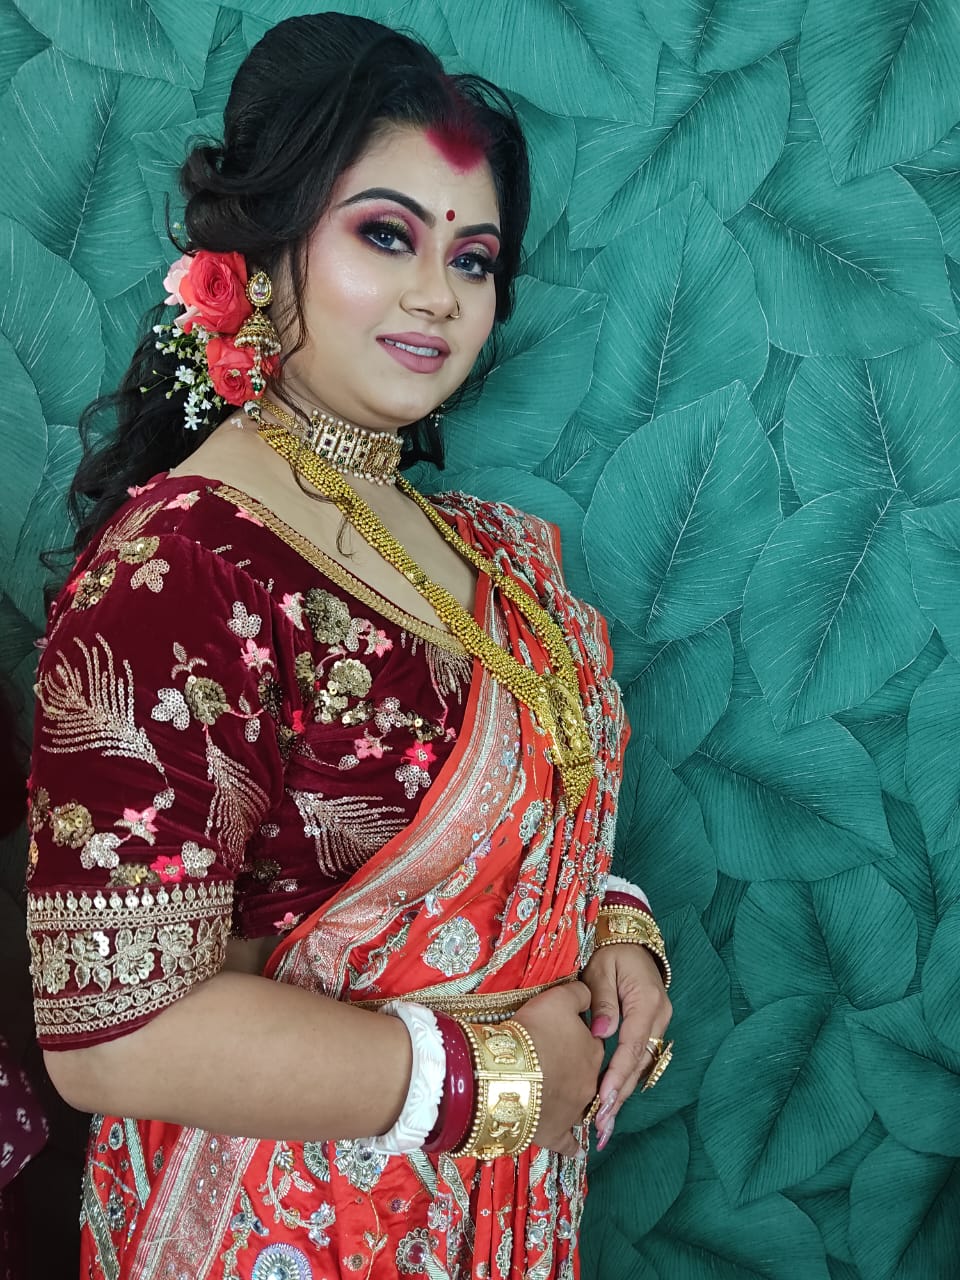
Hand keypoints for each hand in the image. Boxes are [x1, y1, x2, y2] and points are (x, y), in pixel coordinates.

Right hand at [512, 981, 604, 1156]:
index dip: (578, 1037)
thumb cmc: (534, 1032)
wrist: (509, 1072)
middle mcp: (590, 1083)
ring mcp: (574, 1111)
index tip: (562, 1035)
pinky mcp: (556, 1133)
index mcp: (593, 1051)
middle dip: (576, 1070)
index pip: (594, 1042)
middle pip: (588, 1074)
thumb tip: (590, 995)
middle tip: (555, 1063)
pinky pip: (569, 1144)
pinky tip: (577, 1150)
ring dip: (575, 1103)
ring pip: (581, 1107)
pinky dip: (573, 1147)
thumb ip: (580, 993)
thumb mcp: (557, 998)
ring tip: (562, 1098)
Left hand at [581, 944, 671, 1148]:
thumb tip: (601, 1034)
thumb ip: (602, 1001)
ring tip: (605, 1122)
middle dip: (621, 1095)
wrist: (628, 937)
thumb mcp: (600, 968)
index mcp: (647, 1001)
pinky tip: (613, 1098)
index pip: (632, 1045)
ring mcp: (659, 1022)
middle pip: (639, 1062)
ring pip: (642, 1063)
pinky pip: (641, 1056)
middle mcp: (659, 1016)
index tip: (603, 1100)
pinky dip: (627, 1078)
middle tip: (601, 1125)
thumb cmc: (610, 951)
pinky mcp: (652, 1026)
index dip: (618, 1075)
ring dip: (624, 1092)